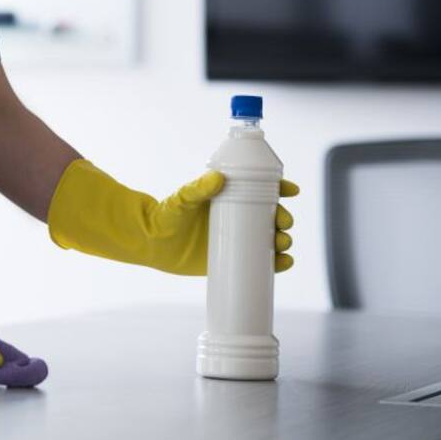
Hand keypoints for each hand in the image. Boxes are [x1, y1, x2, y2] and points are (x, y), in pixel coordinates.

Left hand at [47, 160, 298, 275]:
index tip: (290, 190)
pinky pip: (260, 261)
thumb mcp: (181, 200)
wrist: (149, 243)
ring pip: (269, 238)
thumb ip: (196, 189)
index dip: (279, 189)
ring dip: (283, 240)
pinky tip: (284, 262)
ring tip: (282, 242)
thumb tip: (217, 177)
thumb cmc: (164, 216)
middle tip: (282, 222)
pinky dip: (276, 262)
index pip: (260, 190)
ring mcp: (235, 239)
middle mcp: (236, 217)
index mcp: (228, 198)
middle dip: (283, 218)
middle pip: (270, 216)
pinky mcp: (232, 259)